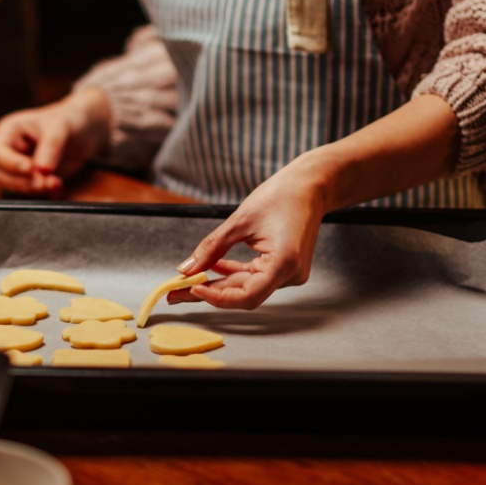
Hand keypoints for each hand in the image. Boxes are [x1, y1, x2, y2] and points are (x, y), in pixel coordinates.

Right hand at [0, 88, 111, 194]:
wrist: (84, 129)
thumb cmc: (67, 119)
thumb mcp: (61, 127)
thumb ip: (51, 146)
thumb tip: (42, 170)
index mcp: (8, 130)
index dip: (10, 163)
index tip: (29, 168)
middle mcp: (9, 150)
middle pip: (0, 173)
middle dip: (21, 181)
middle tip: (43, 182)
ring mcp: (18, 166)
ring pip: (13, 185)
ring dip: (32, 189)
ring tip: (54, 184)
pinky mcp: (31, 179)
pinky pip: (30, 191)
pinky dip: (43, 192)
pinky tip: (56, 187)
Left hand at [168, 160, 329, 309]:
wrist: (311, 186)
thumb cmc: (281, 196)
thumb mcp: (239, 220)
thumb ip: (212, 247)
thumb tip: (186, 269)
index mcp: (284, 263)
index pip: (247, 296)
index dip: (217, 298)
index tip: (191, 289)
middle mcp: (290, 275)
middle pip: (243, 294)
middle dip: (208, 293)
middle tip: (175, 294)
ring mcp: (289, 274)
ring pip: (246, 286)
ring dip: (217, 284)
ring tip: (185, 283)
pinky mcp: (284, 268)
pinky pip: (254, 277)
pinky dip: (233, 273)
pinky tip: (213, 267)